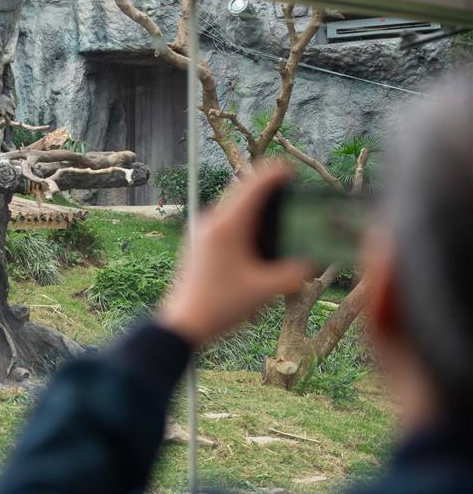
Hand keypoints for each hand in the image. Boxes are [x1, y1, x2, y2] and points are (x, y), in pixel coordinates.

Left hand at [156, 163, 312, 346]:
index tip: (292, 171)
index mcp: (227, 226)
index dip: (275, 173)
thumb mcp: (265, 289)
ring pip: (234, 207)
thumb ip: (294, 272)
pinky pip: (225, 221)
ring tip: (277, 220)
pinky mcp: (199, 241)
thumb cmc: (220, 305)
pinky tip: (257, 242)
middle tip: (291, 196)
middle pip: (244, 192)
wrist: (183, 322)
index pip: (254, 184)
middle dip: (268, 192)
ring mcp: (202, 230)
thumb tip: (310, 261)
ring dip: (256, 210)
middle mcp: (211, 221)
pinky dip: (244, 223)